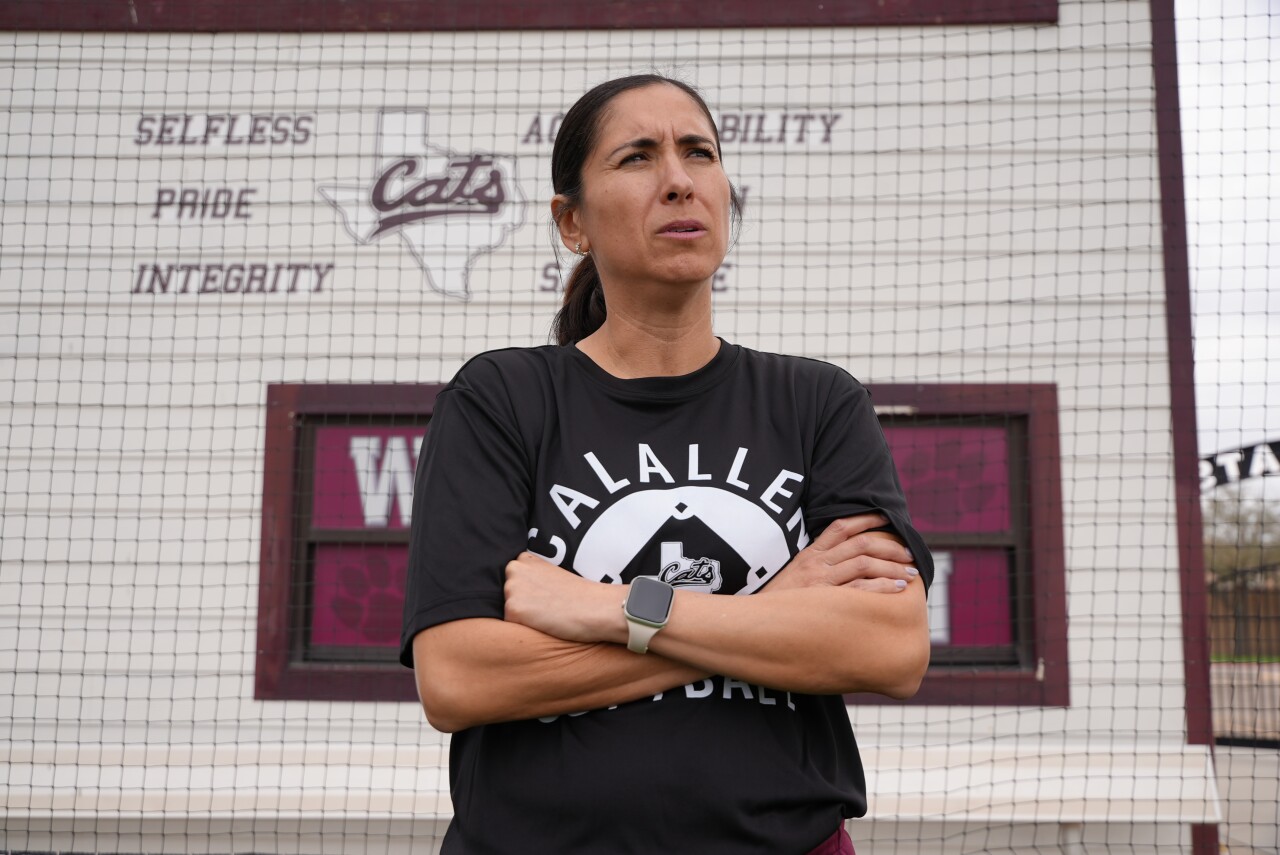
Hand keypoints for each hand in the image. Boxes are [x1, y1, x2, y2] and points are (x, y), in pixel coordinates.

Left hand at [504, 552, 624, 642]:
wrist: (596, 607)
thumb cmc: (580, 595)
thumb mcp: (552, 575)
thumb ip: (532, 577)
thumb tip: (519, 593)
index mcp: (524, 559)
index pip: (512, 582)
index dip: (528, 593)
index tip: (547, 594)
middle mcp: (514, 569)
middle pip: (506, 596)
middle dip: (521, 604)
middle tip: (548, 605)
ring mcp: (511, 588)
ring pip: (508, 611)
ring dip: (523, 617)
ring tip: (548, 613)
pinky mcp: (513, 609)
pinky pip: (509, 627)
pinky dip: (524, 629)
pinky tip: (544, 623)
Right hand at [766, 513, 917, 593]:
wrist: (754, 621)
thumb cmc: (778, 603)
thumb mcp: (795, 576)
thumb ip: (817, 566)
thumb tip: (845, 564)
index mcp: (810, 553)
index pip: (841, 527)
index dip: (867, 519)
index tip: (888, 519)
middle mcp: (816, 562)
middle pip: (861, 544)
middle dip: (891, 547)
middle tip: (910, 554)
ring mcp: (820, 581)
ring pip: (864, 564)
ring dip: (892, 566)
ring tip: (911, 574)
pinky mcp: (824, 600)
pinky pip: (860, 590)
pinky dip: (883, 587)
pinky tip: (898, 588)